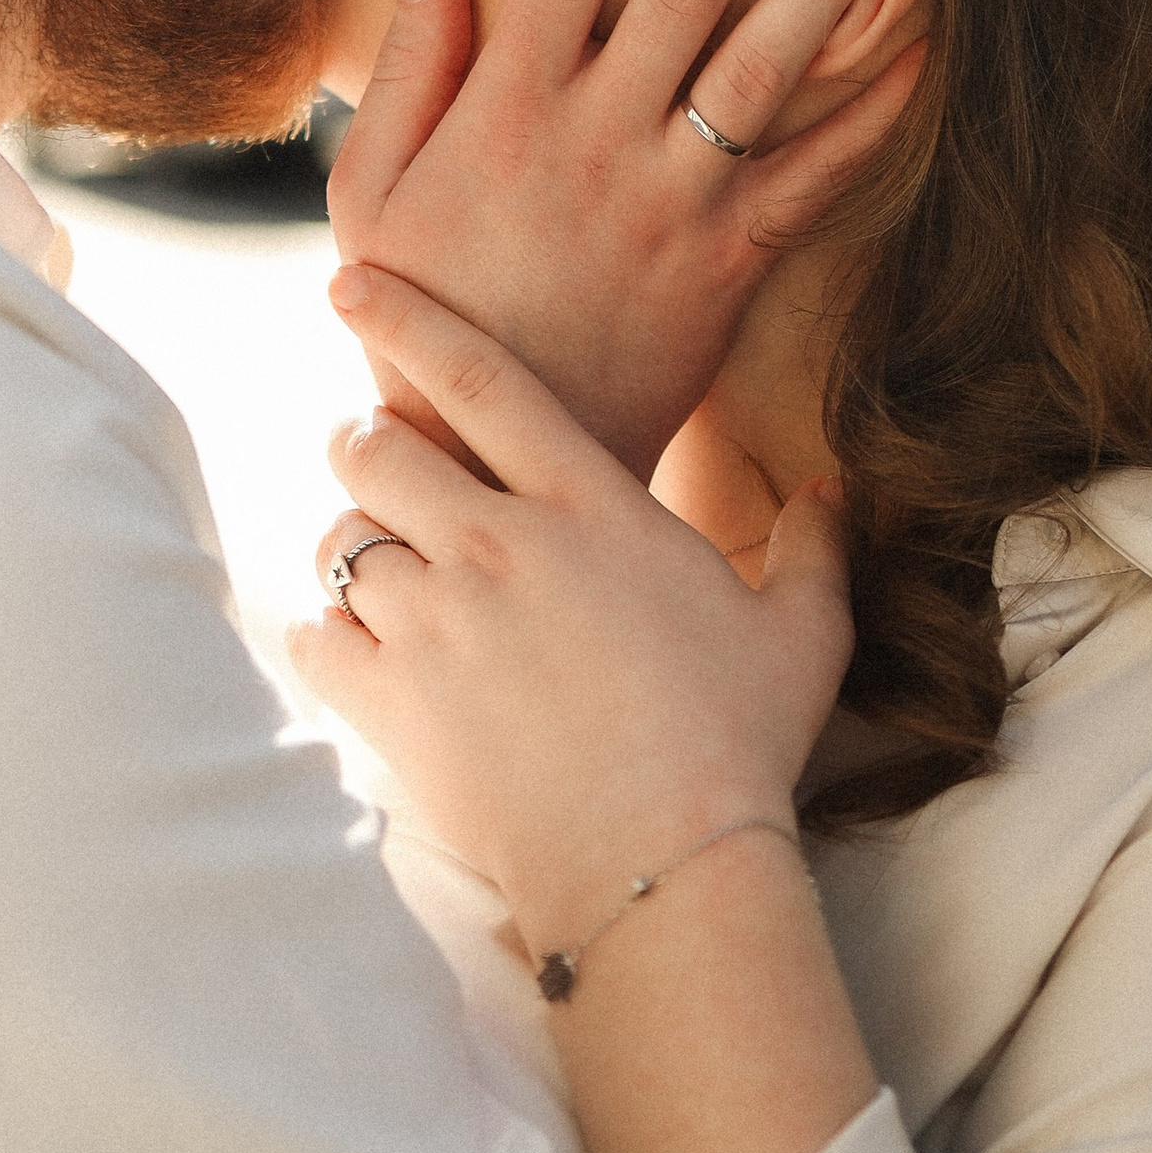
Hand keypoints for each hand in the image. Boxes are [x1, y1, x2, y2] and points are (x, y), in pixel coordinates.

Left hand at [287, 269, 853, 962]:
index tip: (348, 282)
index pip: (478, 379)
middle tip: (375, 459)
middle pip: (376, 448)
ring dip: (350, 545)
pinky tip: (357, 649)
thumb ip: (814, 548)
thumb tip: (836, 492)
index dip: (404, 319)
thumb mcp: (803, 633)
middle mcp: (498, 547)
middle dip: (363, 443)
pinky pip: (315, 637)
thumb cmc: (741, 745)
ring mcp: (437, 624)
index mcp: (589, 507)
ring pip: (339, 540)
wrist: (666, 870)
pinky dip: (325, 636)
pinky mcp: (395, 705)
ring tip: (376, 567)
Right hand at [327, 0, 923, 481]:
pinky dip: (870, 116)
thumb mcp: (374, 192)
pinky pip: (814, 179)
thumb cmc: (422, 316)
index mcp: (505, 113)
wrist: (491, 464)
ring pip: (763, 72)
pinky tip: (921, 51)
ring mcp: (669, 205)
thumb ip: (412, 68)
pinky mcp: (728, 266)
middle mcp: (595, 144)